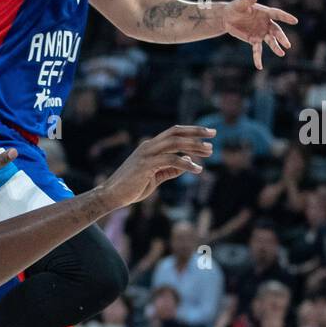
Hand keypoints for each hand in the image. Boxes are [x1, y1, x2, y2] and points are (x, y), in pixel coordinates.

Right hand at [99, 124, 215, 209]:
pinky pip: (171, 160)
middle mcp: (149, 146)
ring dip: (194, 146)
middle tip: (214, 134)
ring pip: (175, 143)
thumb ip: (170, 169)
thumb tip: (187, 161)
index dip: (191, 131)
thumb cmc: (132, 187)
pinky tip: (197, 170)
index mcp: (150, 146)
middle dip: (196, 132)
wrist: (111, 195)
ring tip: (209, 151)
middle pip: (176, 132)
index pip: (173, 132)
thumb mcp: (155, 177)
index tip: (207, 133)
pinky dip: (186, 164)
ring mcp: (147, 154)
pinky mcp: (146, 165)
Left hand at [222, 0, 297, 70]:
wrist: (227, 17)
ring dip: (275, 47)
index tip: (295, 21)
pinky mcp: (253, 40)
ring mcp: (261, 33)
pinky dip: (258, 58)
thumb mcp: (239, 4)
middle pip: (276, 31)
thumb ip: (246, 1)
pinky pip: (257, 50)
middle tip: (287, 45)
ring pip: (270, 41)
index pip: (278, 14)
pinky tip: (259, 66)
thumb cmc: (235, 8)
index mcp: (265, 13)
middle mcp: (266, 23)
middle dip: (281, 38)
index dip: (286, 17)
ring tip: (281, 54)